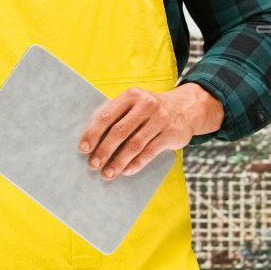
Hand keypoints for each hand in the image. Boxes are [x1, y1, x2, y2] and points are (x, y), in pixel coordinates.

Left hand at [78, 82, 224, 178]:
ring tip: (107, 173)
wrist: (187, 108)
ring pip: (134, 145)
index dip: (93, 133)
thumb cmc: (151, 110)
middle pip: (119, 131)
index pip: (107, 115)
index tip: (84, 148)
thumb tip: (92, 141)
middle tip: (93, 164)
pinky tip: (126, 171)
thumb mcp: (136, 104)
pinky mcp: (171, 134)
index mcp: (132, 95)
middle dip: (104, 150)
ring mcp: (161, 119)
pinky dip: (136, 163)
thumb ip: (118, 116)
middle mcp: (147, 105)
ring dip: (118, 161)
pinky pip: (149, 152)